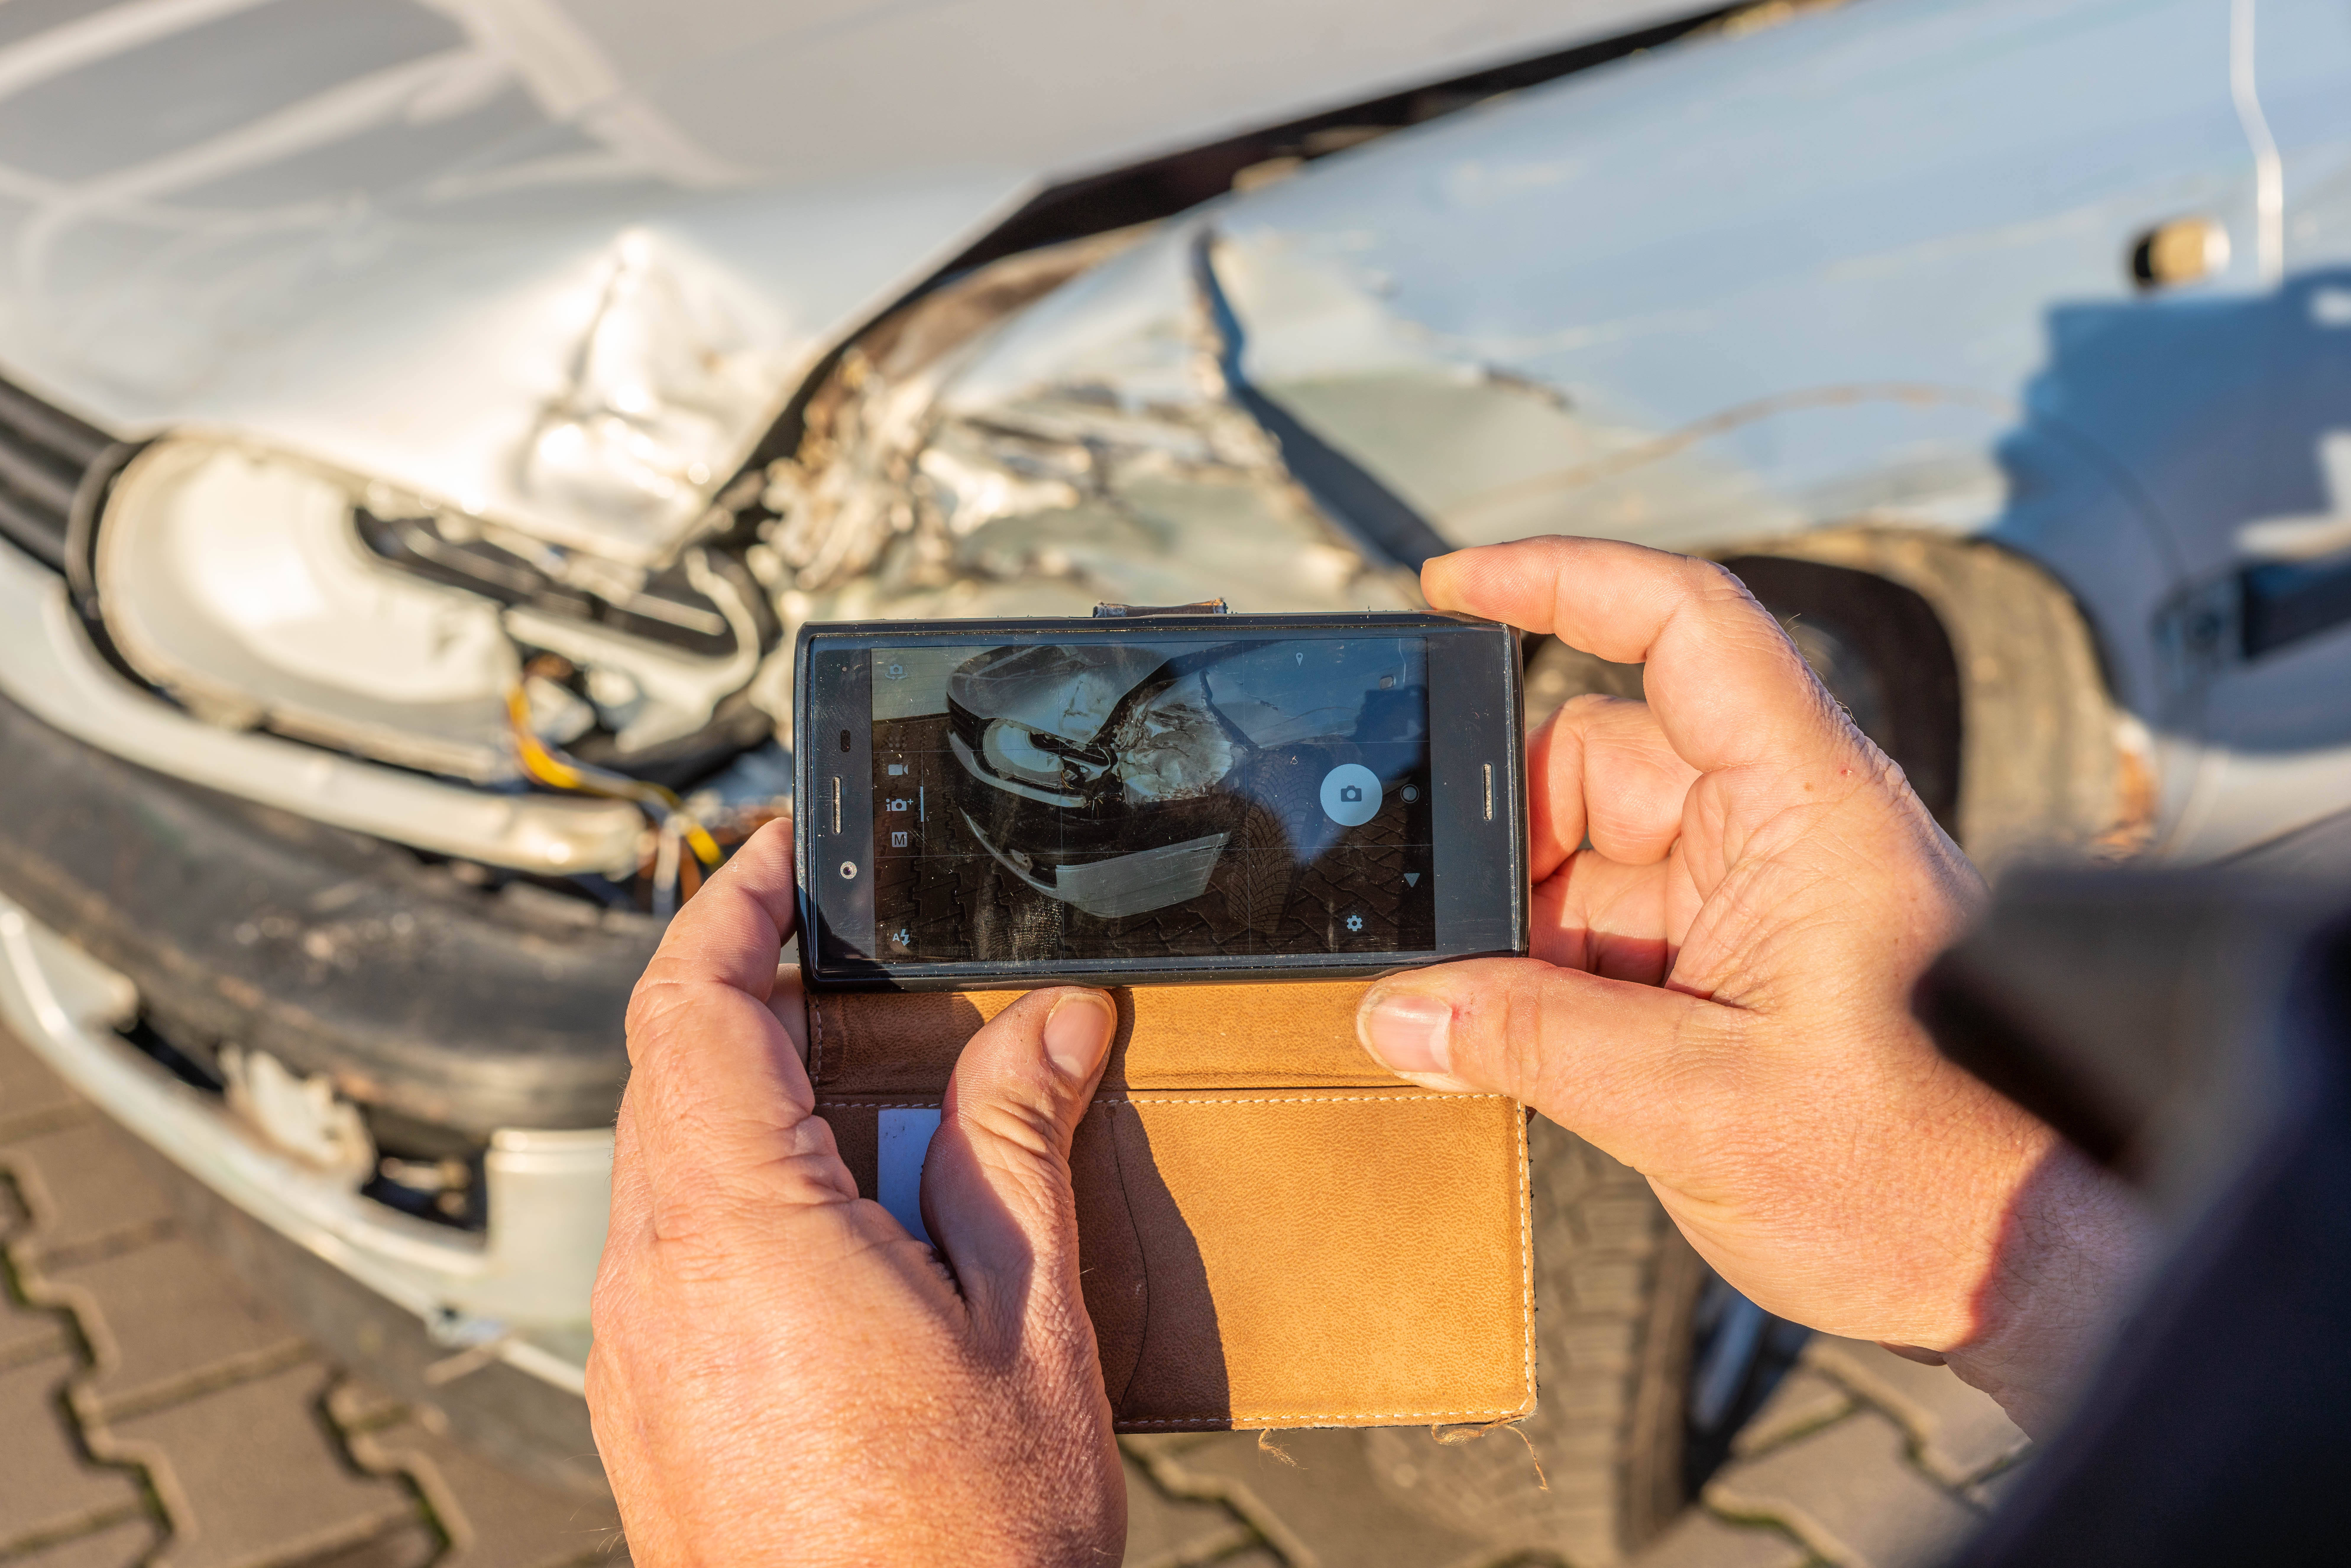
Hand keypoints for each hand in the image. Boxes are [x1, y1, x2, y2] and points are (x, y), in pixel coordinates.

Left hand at [587, 822, 1125, 1564]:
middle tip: (846, 954)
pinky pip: (667, 1244)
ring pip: (663, 1157)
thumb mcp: (1026, 1322)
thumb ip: (1015, 1149)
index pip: (688, 1005)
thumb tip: (1051, 1023)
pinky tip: (837, 1214)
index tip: (779, 852)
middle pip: (666, 1071)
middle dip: (747, 988)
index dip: (730, 905)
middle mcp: (657, 1281)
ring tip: (865, 1081)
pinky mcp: (647, 1402)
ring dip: (746, 1092)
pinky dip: (735, 1185)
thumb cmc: (961, 1545)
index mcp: (744, 1233)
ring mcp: (638, 1350)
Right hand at [1357, 537, 2149, 1432]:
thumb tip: (1400, 1013)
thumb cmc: (1926, 1177)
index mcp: (1806, 807)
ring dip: (1525, 927)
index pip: (1685, 627)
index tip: (1456, 584)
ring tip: (1484, 1017)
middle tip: (1438, 929)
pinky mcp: (1736, 961)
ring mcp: (1757, 894)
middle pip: (1597, 761)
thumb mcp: (1704, 1108)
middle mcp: (1781, 827)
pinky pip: (1608, 929)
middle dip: (1506, 840)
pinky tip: (1519, 1041)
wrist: (2015, 1267)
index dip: (1566, 580)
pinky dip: (1550, 975)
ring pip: (1588, 856)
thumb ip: (1535, 1048)